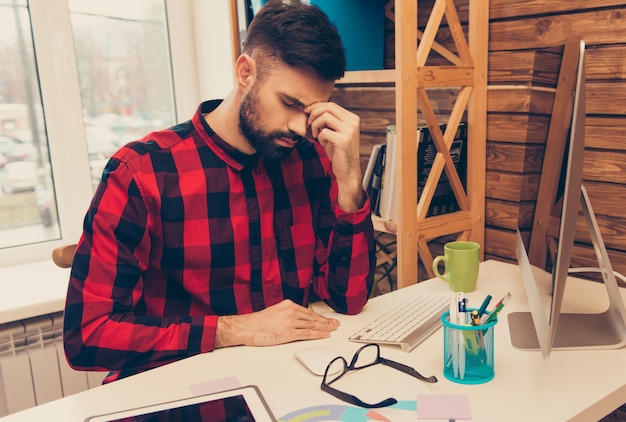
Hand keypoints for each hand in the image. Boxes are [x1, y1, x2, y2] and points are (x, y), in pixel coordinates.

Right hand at [215, 299, 339, 347]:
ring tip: (332, 329)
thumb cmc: (258, 321)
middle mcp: (291, 312)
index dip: (320, 316)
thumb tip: (298, 320)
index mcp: (288, 305)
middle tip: (335, 323)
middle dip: (326, 321)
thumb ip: (288, 314)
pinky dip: (317, 334)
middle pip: (313, 317)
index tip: (327, 318)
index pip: (308, 311)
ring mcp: (290, 322)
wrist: (248, 327)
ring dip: (324, 327)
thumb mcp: (275, 311)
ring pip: (312, 325)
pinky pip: (307, 334)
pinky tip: (324, 335)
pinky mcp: (288, 333)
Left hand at [305, 102, 363, 211]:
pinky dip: (320, 137)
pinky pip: (324, 132)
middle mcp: (353, 122)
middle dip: (314, 113)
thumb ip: (329, 120)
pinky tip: (323, 144)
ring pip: (325, 117)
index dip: (316, 107)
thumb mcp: (335, 132)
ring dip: (316, 125)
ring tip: (316, 135)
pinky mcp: (343, 140)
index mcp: (352, 118)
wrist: (347, 171)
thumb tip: (312, 108)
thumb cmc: (339, 152)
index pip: (331, 105)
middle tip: (309, 124)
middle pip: (328, 107)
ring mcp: (349, 131)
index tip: (307, 112)